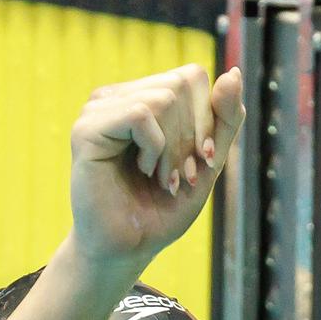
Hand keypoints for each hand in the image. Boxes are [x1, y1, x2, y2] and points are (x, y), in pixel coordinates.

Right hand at [68, 65, 246, 269]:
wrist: (130, 246)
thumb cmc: (165, 206)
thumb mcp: (208, 160)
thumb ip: (225, 118)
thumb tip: (233, 73)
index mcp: (144, 96)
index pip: (193, 77)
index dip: (208, 119)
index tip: (201, 162)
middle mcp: (119, 96)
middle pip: (181, 83)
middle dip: (192, 136)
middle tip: (179, 176)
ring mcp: (99, 109)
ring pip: (163, 98)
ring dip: (174, 148)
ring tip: (161, 178)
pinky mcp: (87, 128)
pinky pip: (140, 114)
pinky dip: (154, 148)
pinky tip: (142, 171)